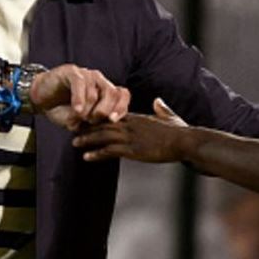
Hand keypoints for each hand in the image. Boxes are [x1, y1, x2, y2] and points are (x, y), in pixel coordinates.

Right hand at [30, 64, 129, 129]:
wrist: (40, 98)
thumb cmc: (62, 109)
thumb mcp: (80, 121)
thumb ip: (92, 123)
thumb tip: (102, 128)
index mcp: (104, 91)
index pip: (122, 95)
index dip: (121, 107)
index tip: (114, 120)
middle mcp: (98, 81)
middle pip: (112, 93)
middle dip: (104, 111)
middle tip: (92, 120)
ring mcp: (86, 74)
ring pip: (95, 92)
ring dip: (88, 108)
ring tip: (79, 116)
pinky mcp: (72, 72)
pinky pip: (80, 84)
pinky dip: (79, 99)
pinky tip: (76, 109)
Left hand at [76, 98, 191, 162]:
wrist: (184, 142)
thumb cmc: (180, 132)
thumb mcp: (170, 117)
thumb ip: (162, 109)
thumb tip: (158, 101)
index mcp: (138, 117)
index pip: (113, 114)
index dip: (98, 116)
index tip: (87, 118)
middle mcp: (131, 125)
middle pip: (103, 123)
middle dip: (87, 126)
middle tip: (74, 129)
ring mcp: (131, 137)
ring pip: (103, 136)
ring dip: (87, 139)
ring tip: (74, 143)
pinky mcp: (133, 150)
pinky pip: (109, 151)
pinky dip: (97, 153)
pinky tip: (87, 157)